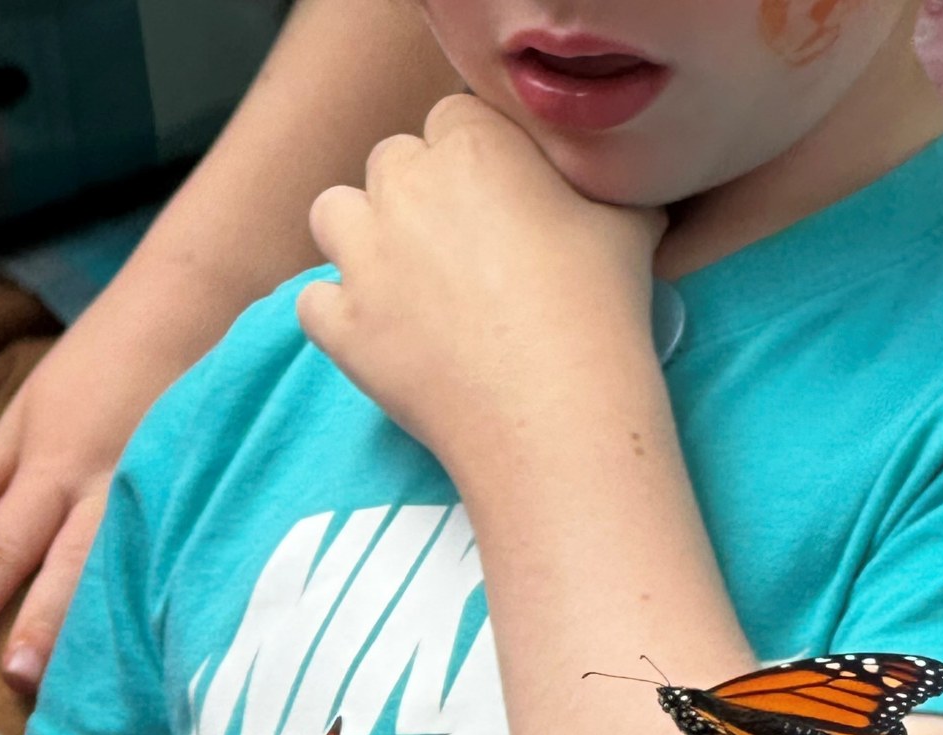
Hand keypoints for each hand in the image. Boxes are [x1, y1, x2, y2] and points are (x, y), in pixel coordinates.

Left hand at [0, 337, 173, 690]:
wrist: (198, 308)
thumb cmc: (107, 354)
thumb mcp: (29, 408)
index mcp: (56, 463)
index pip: (8, 542)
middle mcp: (105, 485)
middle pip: (66, 565)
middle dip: (40, 622)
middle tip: (18, 677)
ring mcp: (161, 489)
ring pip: (123, 565)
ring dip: (97, 619)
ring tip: (83, 674)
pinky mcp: (201, 488)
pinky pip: (173, 546)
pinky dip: (161, 586)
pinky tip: (166, 626)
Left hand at [298, 95, 666, 491]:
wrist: (554, 409)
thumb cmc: (598, 312)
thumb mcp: (629, 227)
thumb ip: (606, 193)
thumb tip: (620, 196)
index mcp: (475, 145)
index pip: (456, 117)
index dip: (479, 155)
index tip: (504, 195)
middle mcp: (406, 185)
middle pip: (393, 159)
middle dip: (419, 190)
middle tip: (465, 242)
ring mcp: (363, 255)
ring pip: (333, 212)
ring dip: (362, 233)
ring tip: (407, 273)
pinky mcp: (342, 324)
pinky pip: (314, 299)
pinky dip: (340, 311)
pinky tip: (383, 331)